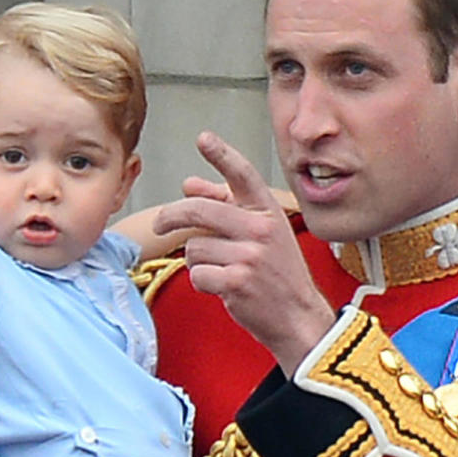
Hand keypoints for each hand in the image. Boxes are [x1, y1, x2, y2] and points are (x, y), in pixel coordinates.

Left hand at [155, 131, 333, 375]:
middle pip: (199, 210)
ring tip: (220, 271)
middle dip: (171, 216)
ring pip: (194, 247)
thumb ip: (227, 208)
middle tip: (159, 224)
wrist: (298, 317)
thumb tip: (189, 185)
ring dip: (198, 261)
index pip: (242, 176)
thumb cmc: (278, 276)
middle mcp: (260, 230)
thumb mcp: (262, 236)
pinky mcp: (236, 282)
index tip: (203, 139)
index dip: (221, 155)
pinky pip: (197, 274)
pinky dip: (203, 283)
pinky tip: (223, 288)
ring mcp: (248, 256)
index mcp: (268, 213)